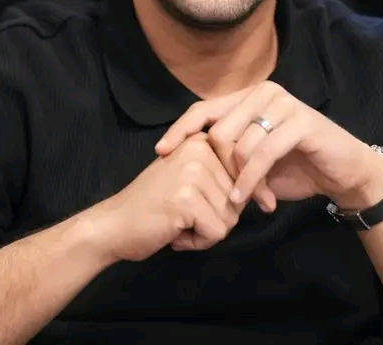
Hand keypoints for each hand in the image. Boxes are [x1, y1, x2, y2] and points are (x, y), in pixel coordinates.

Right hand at [92, 133, 244, 261]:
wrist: (113, 225)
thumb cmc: (154, 206)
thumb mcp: (192, 180)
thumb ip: (225, 178)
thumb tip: (268, 196)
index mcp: (201, 140)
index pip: (246, 170)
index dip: (236, 196)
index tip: (211, 204)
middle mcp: (199, 149)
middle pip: (240, 196)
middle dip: (217, 216)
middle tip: (184, 215)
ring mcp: (192, 172)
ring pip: (231, 217)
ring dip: (207, 231)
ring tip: (178, 223)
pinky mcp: (186, 198)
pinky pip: (217, 232)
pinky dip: (199, 242)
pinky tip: (175, 234)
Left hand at [154, 82, 382, 210]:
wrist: (342, 173)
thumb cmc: (295, 166)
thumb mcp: (253, 161)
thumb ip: (226, 154)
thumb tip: (183, 162)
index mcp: (248, 97)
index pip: (203, 109)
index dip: (180, 129)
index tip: (161, 152)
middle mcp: (263, 93)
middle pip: (218, 131)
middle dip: (220, 169)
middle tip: (231, 196)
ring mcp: (283, 104)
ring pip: (239, 144)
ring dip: (241, 181)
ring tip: (251, 202)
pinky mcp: (299, 122)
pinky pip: (262, 153)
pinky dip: (251, 180)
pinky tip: (253, 199)